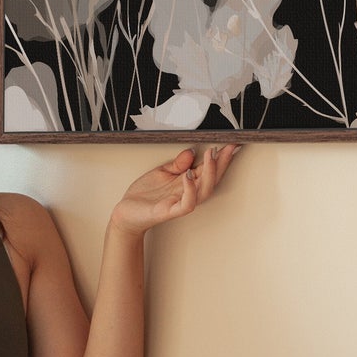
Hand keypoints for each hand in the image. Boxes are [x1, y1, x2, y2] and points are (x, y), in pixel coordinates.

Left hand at [110, 143, 242, 238]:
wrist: (126, 212)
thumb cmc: (144, 195)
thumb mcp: (162, 172)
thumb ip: (178, 163)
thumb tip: (191, 151)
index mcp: (187, 182)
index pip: (208, 169)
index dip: (220, 157)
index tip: (230, 144)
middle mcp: (187, 193)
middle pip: (212, 179)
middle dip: (222, 163)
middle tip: (228, 147)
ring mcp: (180, 202)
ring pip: (204, 191)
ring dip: (210, 173)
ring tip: (211, 156)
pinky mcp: (170, 211)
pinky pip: (187, 203)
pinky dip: (190, 190)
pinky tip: (188, 175)